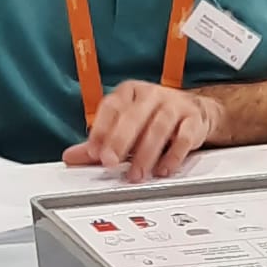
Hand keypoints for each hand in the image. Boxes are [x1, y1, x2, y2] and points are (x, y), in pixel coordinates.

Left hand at [63, 81, 222, 181]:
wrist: (195, 113)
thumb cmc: (154, 118)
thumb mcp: (125, 126)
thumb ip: (100, 142)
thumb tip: (71, 156)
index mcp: (130, 92)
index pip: (112, 107)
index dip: (101, 130)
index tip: (93, 152)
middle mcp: (152, 95)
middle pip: (134, 116)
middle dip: (120, 141)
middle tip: (110, 162)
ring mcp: (174, 105)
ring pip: (158, 127)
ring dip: (145, 154)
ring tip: (137, 174)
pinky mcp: (194, 120)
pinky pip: (184, 138)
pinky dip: (173, 156)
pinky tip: (163, 170)